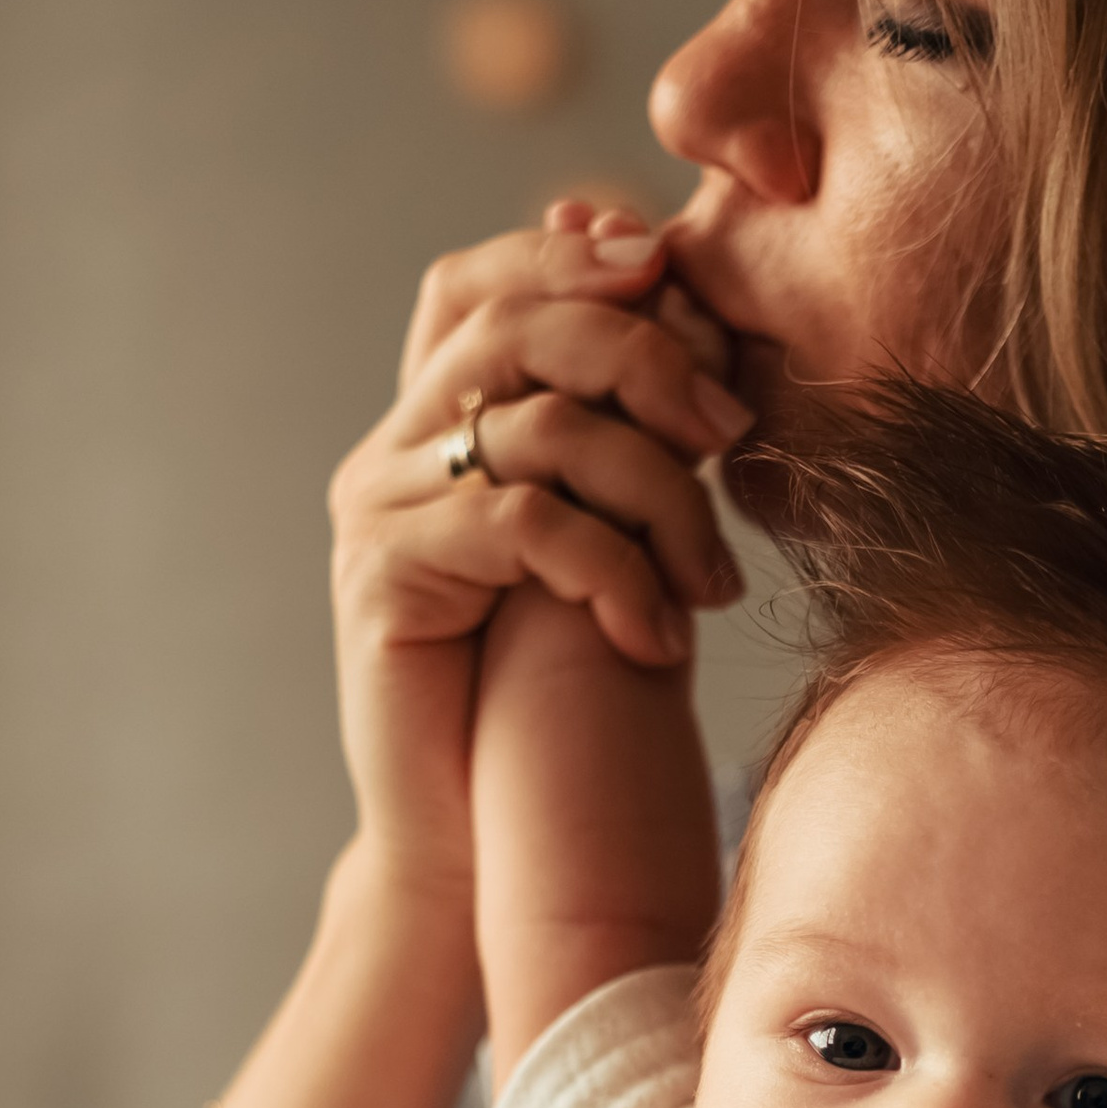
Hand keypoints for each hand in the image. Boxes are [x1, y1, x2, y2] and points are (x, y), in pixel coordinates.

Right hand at [332, 202, 749, 824]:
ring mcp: (375, 512)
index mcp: (432, 425)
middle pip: (513, 327)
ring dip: (657, 493)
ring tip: (714, 580)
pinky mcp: (381, 581)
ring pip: (535, 427)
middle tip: (732, 430)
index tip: (682, 287)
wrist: (477, 849)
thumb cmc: (555, 702)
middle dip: (645, 358)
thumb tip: (696, 315)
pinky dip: (613, 571)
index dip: (571, 258)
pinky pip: (521, 525)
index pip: (479, 282)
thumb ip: (630, 435)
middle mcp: (388, 452)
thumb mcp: (606, 543)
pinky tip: (658, 640)